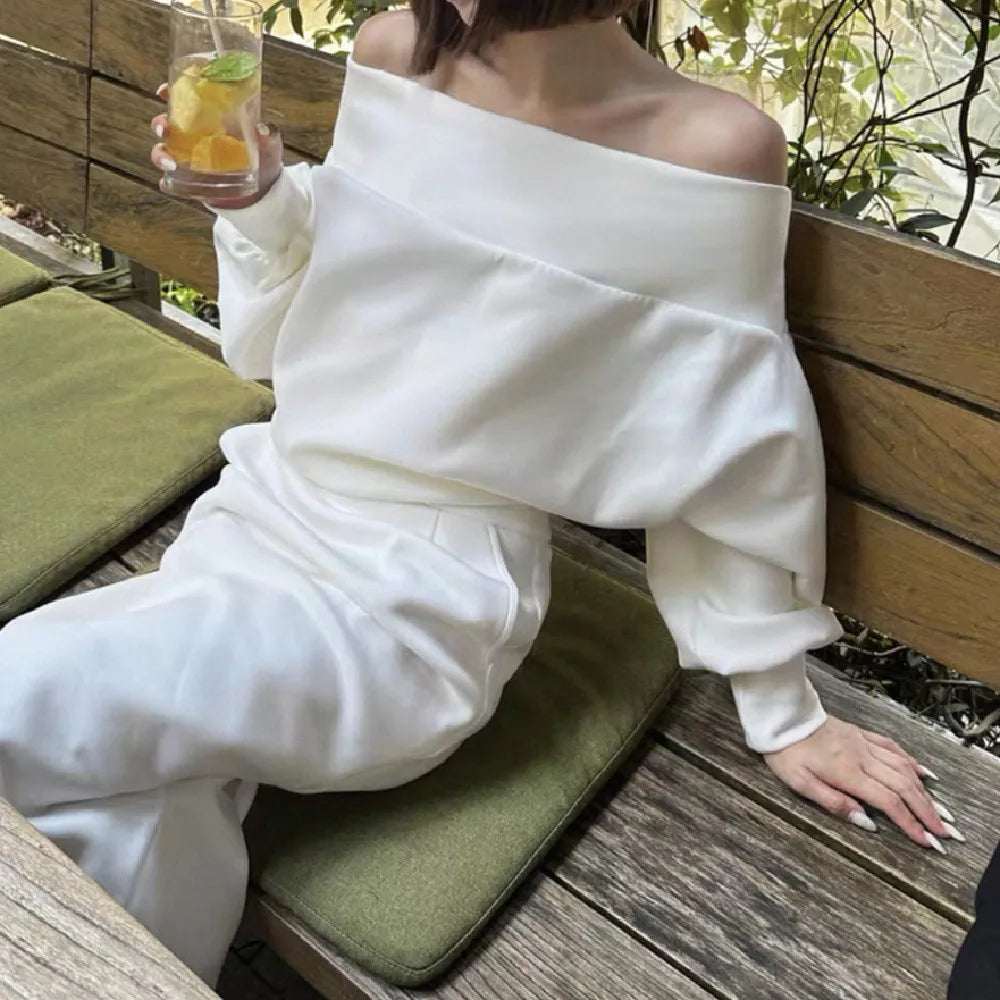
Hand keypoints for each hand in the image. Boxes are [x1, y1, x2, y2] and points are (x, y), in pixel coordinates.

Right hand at [149, 83, 283, 209]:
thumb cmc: (263, 159)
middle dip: (159, 123)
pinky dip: (167, 182)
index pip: (185, 99)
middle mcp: (193, 135)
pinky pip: (171, 180)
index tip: (164, 90)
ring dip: (160, 155)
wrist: (262, 191)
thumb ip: (269, 137)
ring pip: (163, 150)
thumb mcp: (269, 146)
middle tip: (165, 129)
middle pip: (167, 123)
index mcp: (210, 118)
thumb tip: (264, 130)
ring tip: (171, 164)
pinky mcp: (189, 180)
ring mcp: (189, 158)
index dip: (171, 91)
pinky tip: (168, 184)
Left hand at [765, 716, 961, 851]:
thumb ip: (834, 803)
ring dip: (923, 790)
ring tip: (938, 809)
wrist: (781, 717)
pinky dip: (911, 761)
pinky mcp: (860, 734)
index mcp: (848, 772)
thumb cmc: (786, 752)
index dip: (909, 823)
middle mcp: (862, 757)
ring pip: (903, 766)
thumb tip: (867, 823)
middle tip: (942, 831)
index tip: (925, 841)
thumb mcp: (800, 783)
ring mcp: (863, 743)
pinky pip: (892, 746)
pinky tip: (922, 772)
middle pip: (903, 785)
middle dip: (925, 810)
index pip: (888, 801)